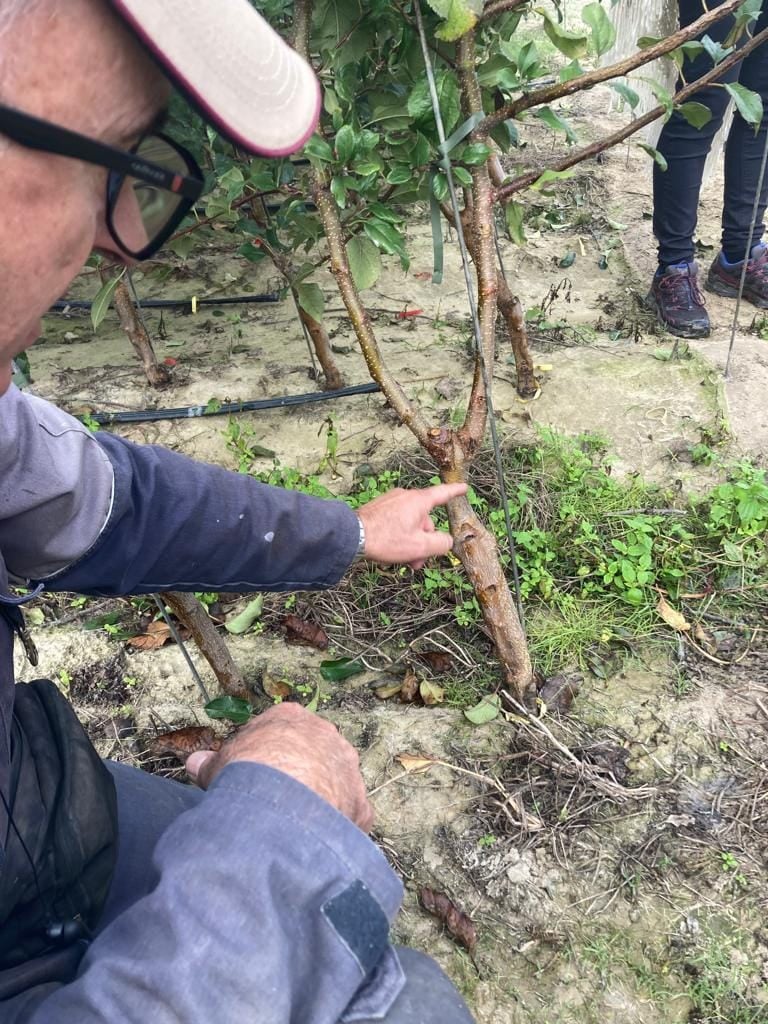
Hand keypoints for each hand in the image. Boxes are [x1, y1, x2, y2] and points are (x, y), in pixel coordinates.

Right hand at [186, 703, 373, 832]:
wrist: (279, 802)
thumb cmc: (246, 772)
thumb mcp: (219, 765)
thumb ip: (210, 763)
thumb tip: (194, 762)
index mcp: (292, 718)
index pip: (281, 730)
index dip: (265, 753)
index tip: (253, 773)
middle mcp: (327, 737)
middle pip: (313, 753)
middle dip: (297, 773)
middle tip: (275, 800)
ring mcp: (348, 770)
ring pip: (335, 782)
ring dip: (319, 798)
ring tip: (294, 825)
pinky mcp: (360, 804)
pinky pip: (349, 815)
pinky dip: (336, 828)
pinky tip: (316, 844)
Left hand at [357, 482, 466, 568]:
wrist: (351, 537)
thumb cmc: (387, 540)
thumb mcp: (421, 547)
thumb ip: (441, 543)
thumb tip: (447, 541)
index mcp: (418, 501)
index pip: (442, 494)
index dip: (455, 492)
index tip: (463, 487)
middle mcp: (405, 496)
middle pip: (424, 519)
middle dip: (425, 540)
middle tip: (418, 560)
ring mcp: (390, 501)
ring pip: (410, 522)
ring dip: (411, 541)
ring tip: (403, 560)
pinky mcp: (378, 508)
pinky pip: (396, 521)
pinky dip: (399, 536)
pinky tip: (391, 551)